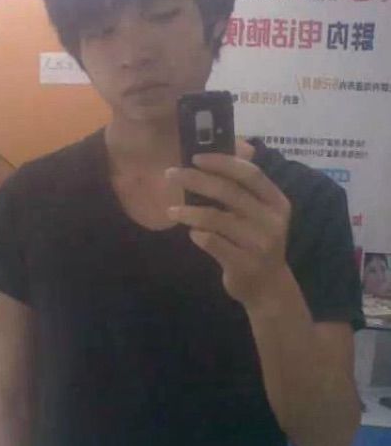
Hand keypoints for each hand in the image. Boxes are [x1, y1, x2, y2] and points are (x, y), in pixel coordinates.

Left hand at [166, 153, 291, 310]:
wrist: (268, 288)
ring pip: (217, 218)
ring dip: (189, 212)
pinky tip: (191, 233)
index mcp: (276, 202)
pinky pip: (212, 243)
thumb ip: (241, 192)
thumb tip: (206, 165)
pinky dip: (197, 234)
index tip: (195, 157)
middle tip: (170, 174)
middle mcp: (271, 220)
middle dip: (195, 179)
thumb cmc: (256, 243)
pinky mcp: (244, 263)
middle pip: (229, 192)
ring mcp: (260, 243)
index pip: (250, 173)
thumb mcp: (259, 215)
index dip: (222, 162)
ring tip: (171, 211)